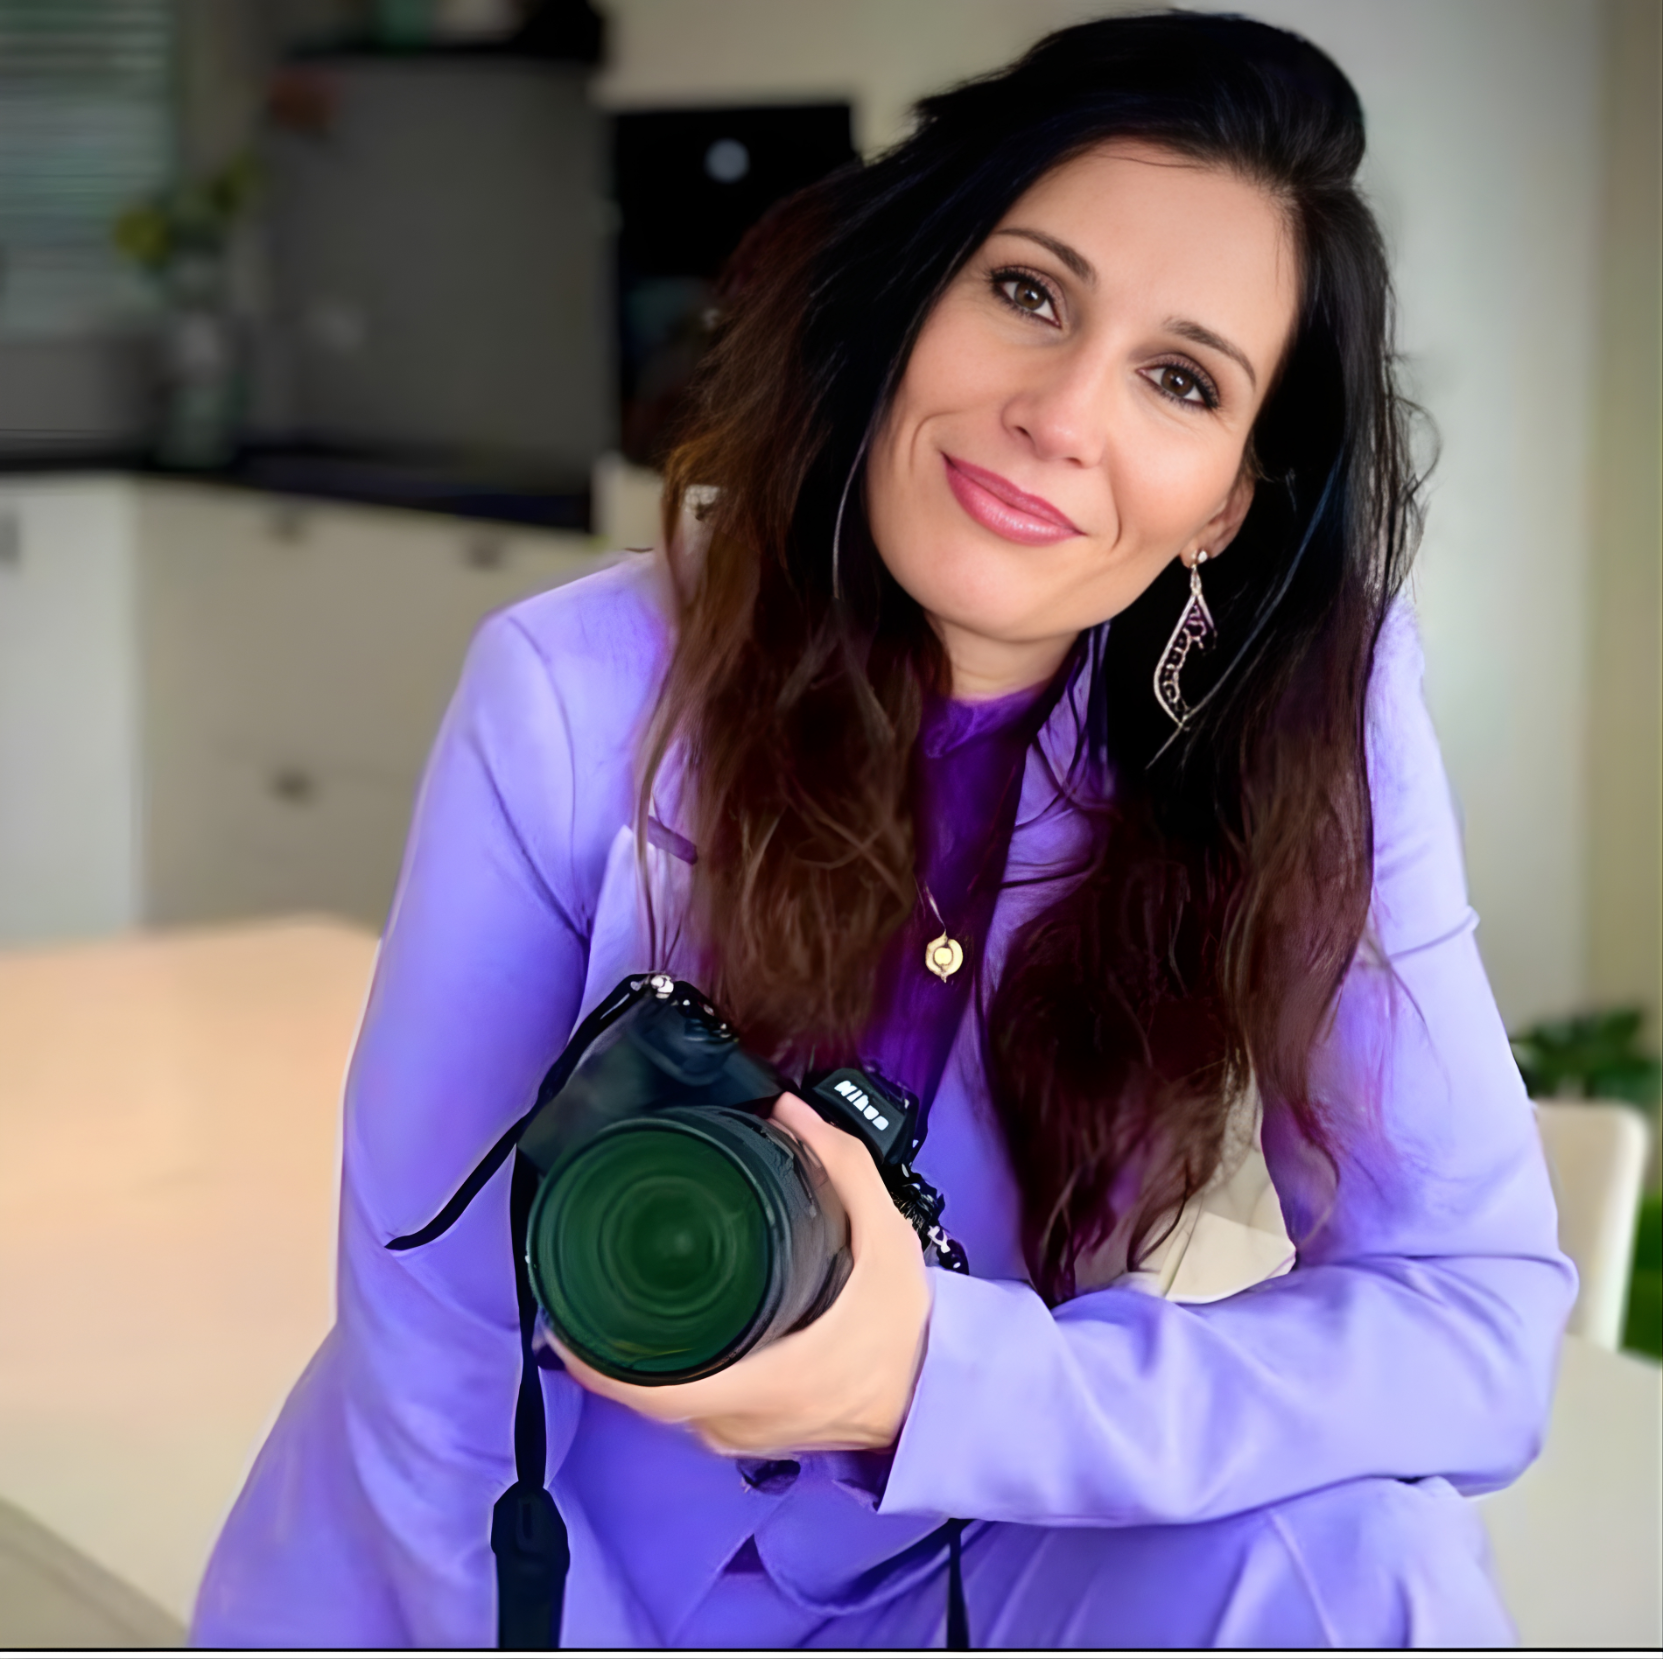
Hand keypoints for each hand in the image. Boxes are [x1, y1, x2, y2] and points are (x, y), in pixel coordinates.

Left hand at [556, 1092, 931, 1457]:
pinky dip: (668, 1372)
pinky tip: (659, 1334)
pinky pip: (691, 1407)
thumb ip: (838, 1164)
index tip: (563, 1316)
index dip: (595, 1358)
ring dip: (636, 1359)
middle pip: (644, 1392)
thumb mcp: (882, 1233)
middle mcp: (737, 1419)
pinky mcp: (752, 1434)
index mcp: (757, 1380)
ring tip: (610, 1301)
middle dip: (607, 1344)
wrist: (938, 1387)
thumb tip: (787, 1111)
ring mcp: (741, 1436)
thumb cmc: (903, 1322)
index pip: (650, 1387)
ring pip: (665, 1403)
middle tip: (583, 1286)